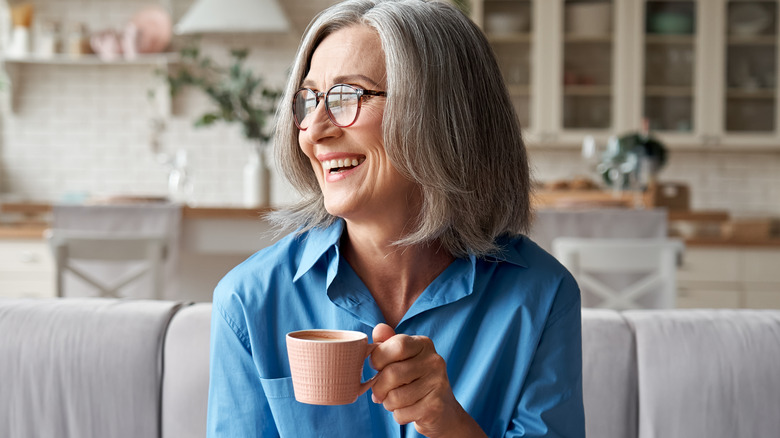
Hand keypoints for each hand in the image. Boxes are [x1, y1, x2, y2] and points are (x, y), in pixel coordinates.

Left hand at [369, 324, 486, 437]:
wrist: (443, 411)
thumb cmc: (415, 381)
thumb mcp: (403, 359)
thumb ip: (388, 343)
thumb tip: (378, 328)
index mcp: (424, 344)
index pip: (396, 345)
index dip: (378, 358)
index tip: (377, 367)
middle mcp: (434, 361)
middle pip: (391, 373)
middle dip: (378, 387)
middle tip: (380, 392)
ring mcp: (437, 384)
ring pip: (394, 397)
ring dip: (388, 403)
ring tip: (396, 401)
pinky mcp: (435, 407)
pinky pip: (401, 414)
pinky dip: (398, 415)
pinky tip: (409, 410)